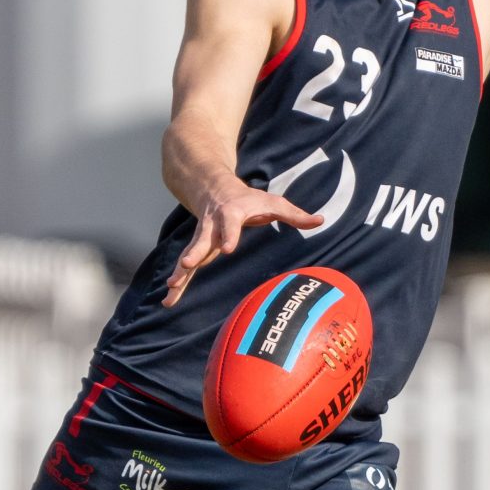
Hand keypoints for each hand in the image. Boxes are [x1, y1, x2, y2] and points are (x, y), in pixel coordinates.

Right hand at [162, 184, 321, 306]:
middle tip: (187, 265)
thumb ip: (295, 214)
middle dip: (194, 253)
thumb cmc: (249, 199)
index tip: (227, 248)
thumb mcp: (273, 202)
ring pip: (189, 256)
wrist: (214, 188)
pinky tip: (168, 301)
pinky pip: (186, 269)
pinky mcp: (197, 250)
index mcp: (231, 213)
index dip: (229, 234)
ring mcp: (202, 239)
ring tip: (170, 288)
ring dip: (180, 272)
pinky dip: (178, 284)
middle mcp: (212, 227)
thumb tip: (321, 220)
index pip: (230, 224)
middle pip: (202, 240)